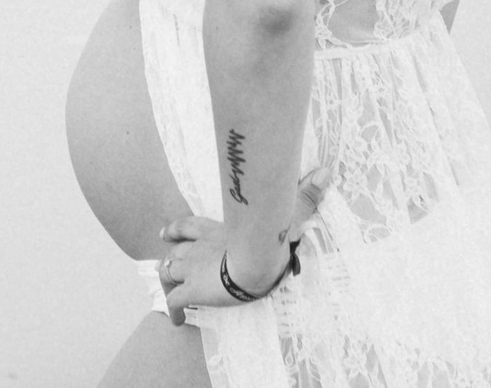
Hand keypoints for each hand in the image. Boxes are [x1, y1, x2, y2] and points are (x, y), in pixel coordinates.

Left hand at [155, 165, 328, 325]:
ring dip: (168, 280)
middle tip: (168, 264)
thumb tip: (325, 172)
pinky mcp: (192, 291)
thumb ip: (304, 197)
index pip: (187, 226)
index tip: (165, 234)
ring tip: (170, 290)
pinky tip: (177, 319)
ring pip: (168, 272)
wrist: (255, 262)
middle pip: (175, 251)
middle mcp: (197, 248)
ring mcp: (192, 270)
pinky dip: (174, 310)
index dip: (175, 230)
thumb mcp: (285, 217)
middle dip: (171, 257)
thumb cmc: (268, 239)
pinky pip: (175, 302)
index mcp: (213, 231)